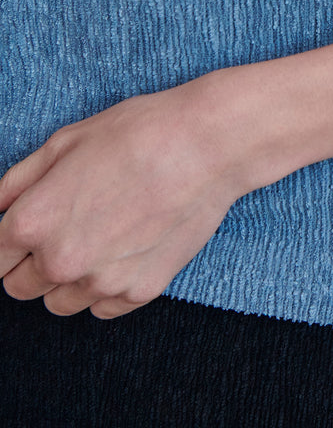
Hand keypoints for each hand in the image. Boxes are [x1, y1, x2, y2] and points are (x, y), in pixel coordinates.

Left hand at [0, 79, 245, 319]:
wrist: (206, 144)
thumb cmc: (138, 132)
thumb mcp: (66, 141)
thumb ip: (18, 181)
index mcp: (33, 223)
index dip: (10, 240)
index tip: (31, 227)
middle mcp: (61, 261)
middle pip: (20, 288)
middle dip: (34, 262)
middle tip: (68, 226)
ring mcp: (102, 282)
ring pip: (60, 303)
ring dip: (69, 279)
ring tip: (101, 236)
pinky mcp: (140, 291)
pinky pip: (104, 308)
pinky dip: (107, 287)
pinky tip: (126, 248)